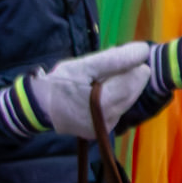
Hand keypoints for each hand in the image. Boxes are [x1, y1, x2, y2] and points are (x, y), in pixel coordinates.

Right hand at [8, 40, 172, 141]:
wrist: (38, 107)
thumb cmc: (59, 84)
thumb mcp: (84, 66)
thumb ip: (115, 59)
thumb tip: (144, 51)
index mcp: (105, 105)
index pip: (135, 82)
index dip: (134, 66)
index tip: (123, 57)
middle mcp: (108, 121)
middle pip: (131, 92)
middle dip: (124, 76)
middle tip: (105, 68)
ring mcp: (104, 128)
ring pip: (125, 101)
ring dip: (118, 87)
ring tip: (97, 79)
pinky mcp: (100, 131)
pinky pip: (115, 110)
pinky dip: (111, 97)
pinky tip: (95, 91)